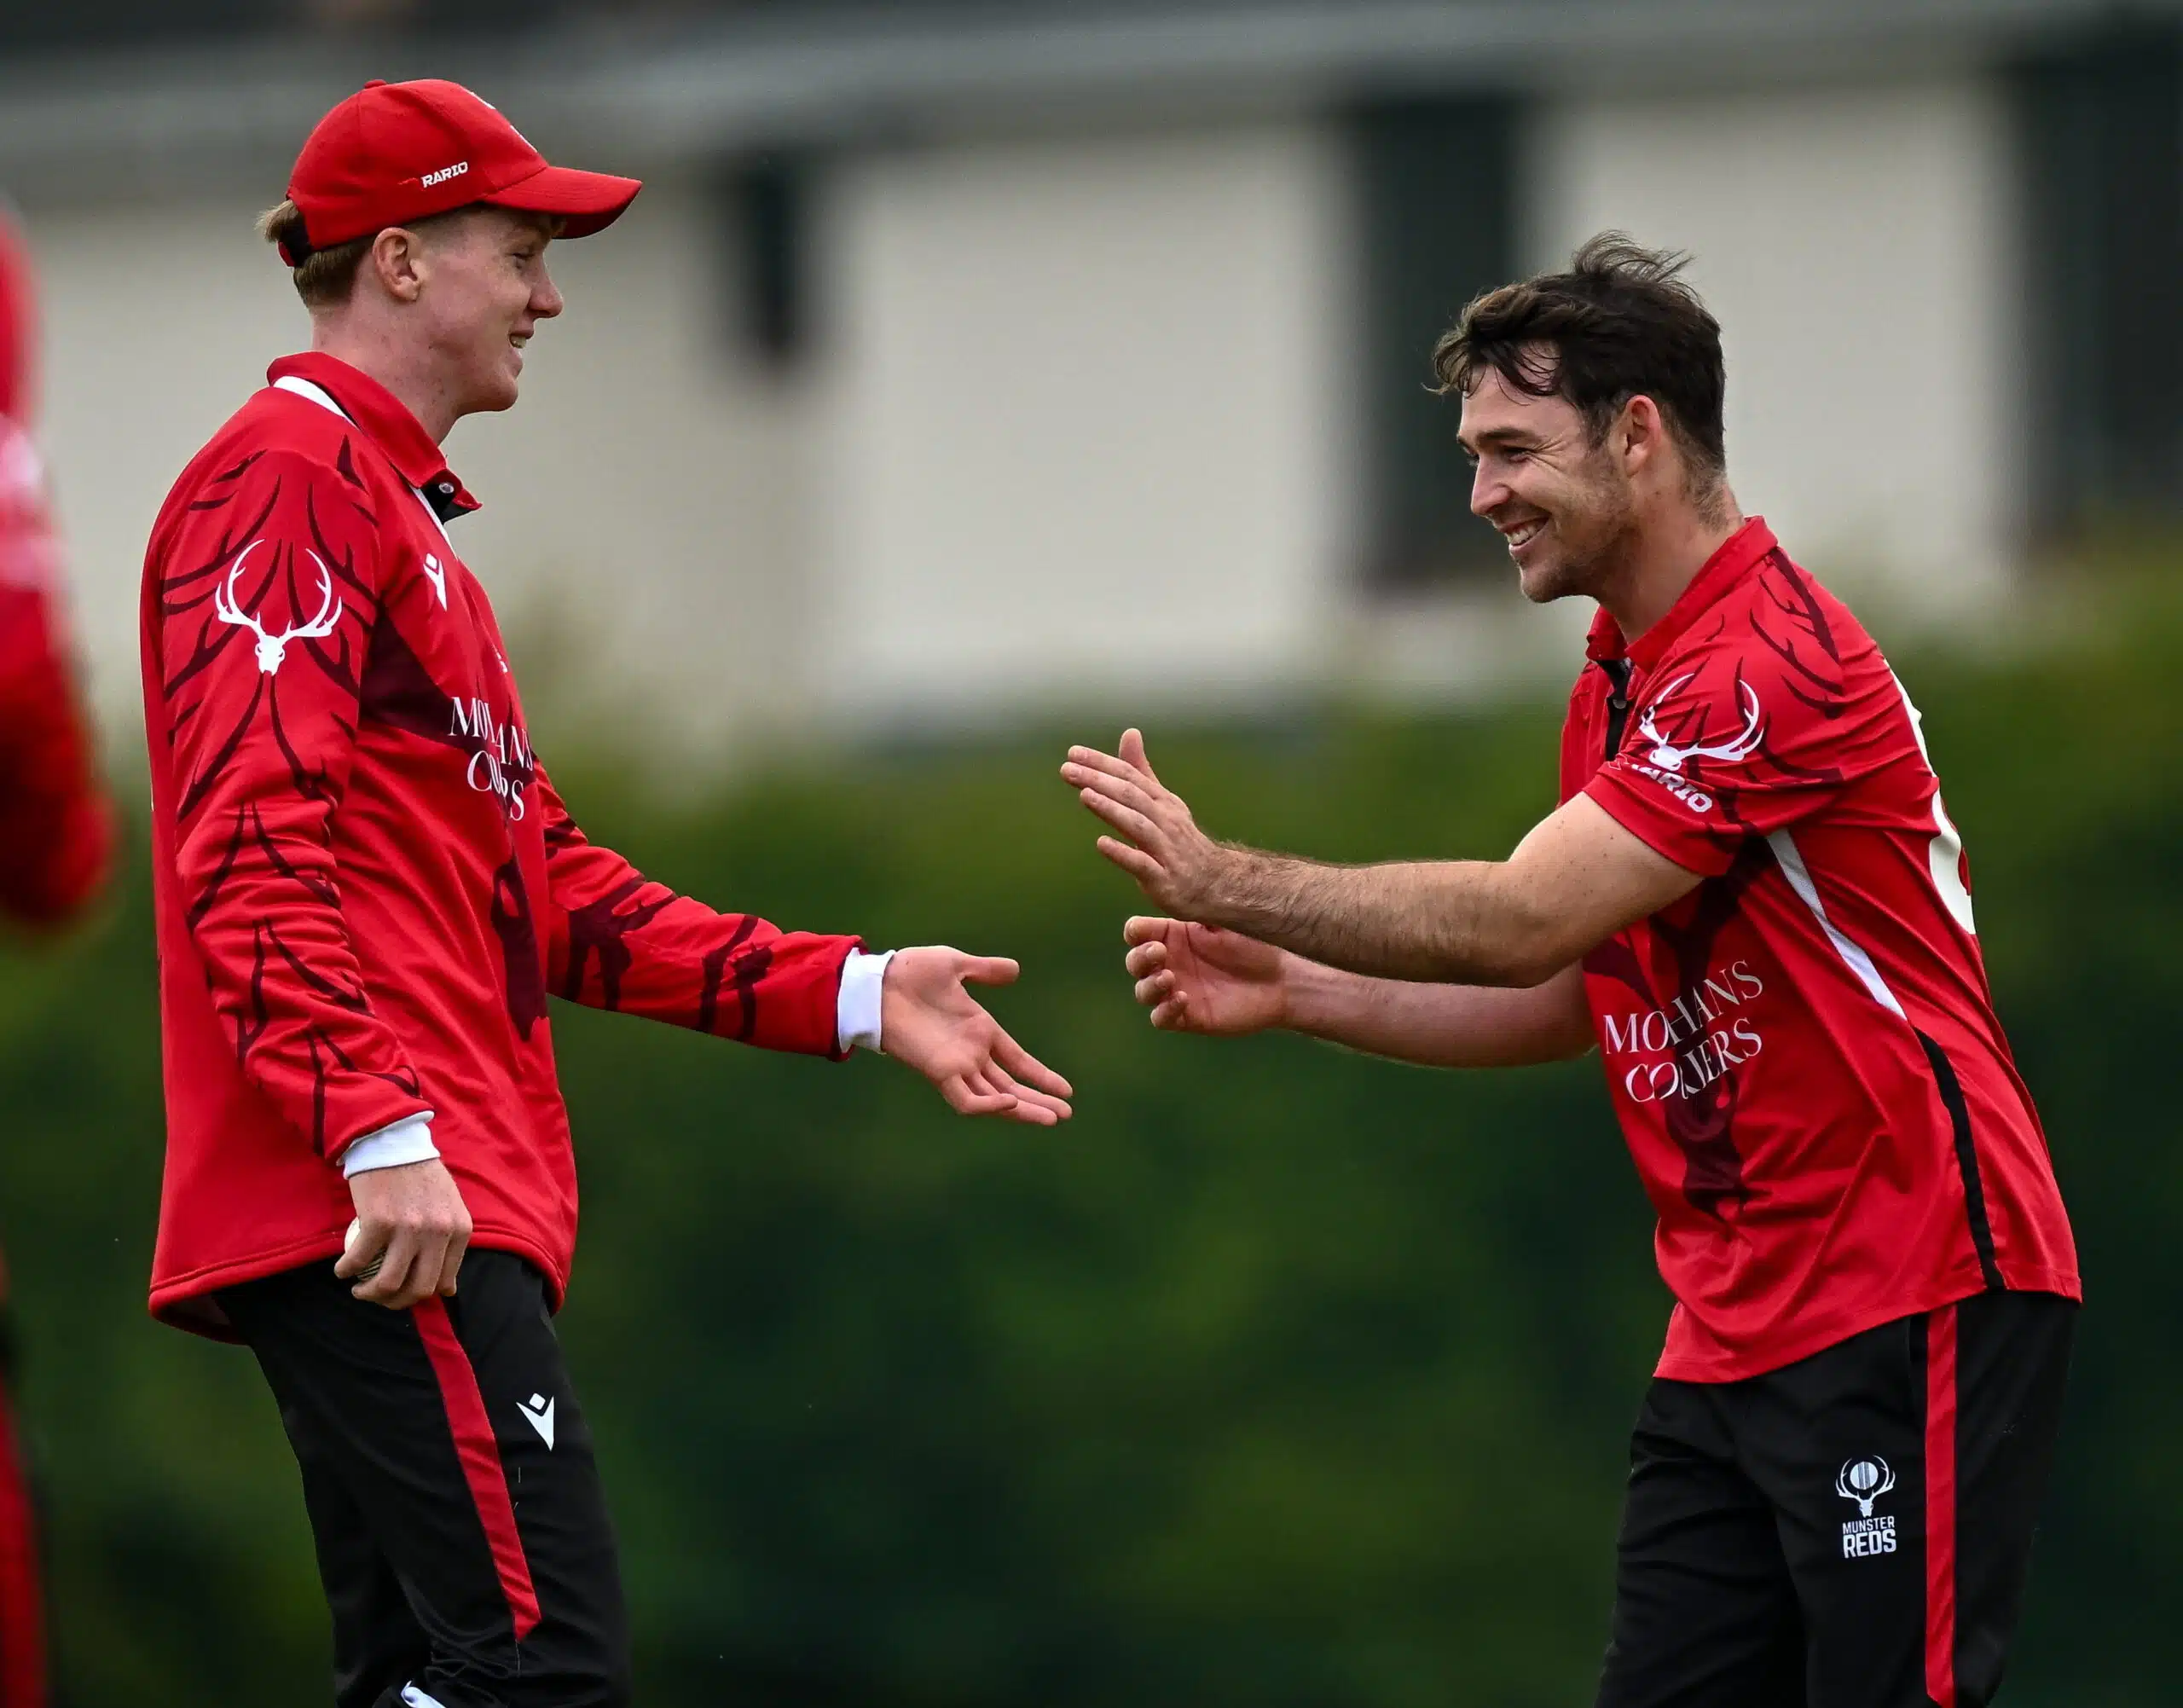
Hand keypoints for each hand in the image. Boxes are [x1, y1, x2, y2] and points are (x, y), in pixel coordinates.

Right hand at [336, 1158, 472, 1308]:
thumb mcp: (449, 1207)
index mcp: (459, 1229)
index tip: (404, 1292)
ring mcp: (409, 1229)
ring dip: (369, 1294)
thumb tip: (449, 1290)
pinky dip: (345, 1270)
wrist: (394, 1143)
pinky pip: (358, 1260)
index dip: (421, 1295)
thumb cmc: (419, 1176)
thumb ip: (450, 1244)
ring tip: (359, 1289)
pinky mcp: (378, 1222)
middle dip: (396, 1303)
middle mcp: (439, 1232)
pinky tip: (341, 1269)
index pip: (444, 1281)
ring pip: (389, 1284)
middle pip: (419, 1289)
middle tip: (380, 1297)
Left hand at [882, 947, 1073, 1124]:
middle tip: (1066, 1115)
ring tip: (1051, 1120)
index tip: (1066, 1090)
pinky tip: (1009, 1103)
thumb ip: (984, 970)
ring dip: (1022, 1111)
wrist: (878, 982)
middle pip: (1010, 1086)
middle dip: (1038, 1101)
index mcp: (980, 1031)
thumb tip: (1015, 970)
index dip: (1040, 1075)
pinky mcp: (939, 1073)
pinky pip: (966, 1100)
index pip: (1017, 1061)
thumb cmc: (911, 972)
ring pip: (994, 1099)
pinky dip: (987, 1106)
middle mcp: (971, 1054)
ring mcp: (956, 1066)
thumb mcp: (956, 966)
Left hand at [1061, 729, 1230, 918]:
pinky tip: (1102, 844)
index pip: (1130, 776)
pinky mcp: (1162, 878)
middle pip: (1131, 796)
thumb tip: (1129, 733)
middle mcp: (1165, 820)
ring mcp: (1165, 849)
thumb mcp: (1163, 802)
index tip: (1073, 753)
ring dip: (1111, 809)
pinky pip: (1143, 864)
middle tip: (1068, 770)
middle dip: (1099, 780)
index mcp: (1163, 801)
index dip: (1102, 763)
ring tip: (1084, 796)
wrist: (1215, 883)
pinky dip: (1123, 853)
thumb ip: (1141, 771)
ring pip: (1137, 825)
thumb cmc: (1179, 841)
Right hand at [1123, 915, 1288, 1035]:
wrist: (1281, 980)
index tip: (1144, 932)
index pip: (1138, 932)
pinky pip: (1161, 1018)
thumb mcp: (1225, 922)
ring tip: (1169, 978)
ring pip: (1143, 992)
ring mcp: (1176, 990)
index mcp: (1174, 936)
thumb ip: (1198, 908)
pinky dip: (1165, 1010)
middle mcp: (1171, 963)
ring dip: (1149, 985)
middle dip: (1140, 958)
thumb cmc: (1256, 946)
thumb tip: (1172, 887)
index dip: (1135, 932)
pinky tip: (1182, 999)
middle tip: (1158, 953)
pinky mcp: (1187, 1016)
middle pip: (1134, 961)